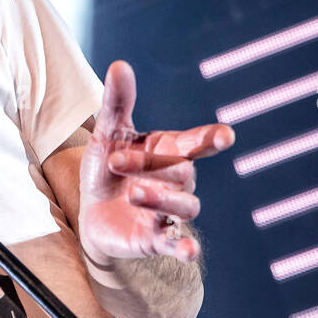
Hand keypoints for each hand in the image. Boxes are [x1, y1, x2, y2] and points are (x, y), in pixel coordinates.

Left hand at [77, 60, 235, 263]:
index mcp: (169, 151)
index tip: (225, 135)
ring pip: (186, 206)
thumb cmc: (108, 168)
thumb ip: (117, 104)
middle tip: (116, 160)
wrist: (92, 213)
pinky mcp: (158, 239)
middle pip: (181, 171)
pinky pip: (179, 244)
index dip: (211, 139)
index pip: (197, 142)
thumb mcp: (107, 135)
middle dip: (150, 166)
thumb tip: (120, 64)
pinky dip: (186, 248)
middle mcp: (177, 181)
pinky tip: (188, 252)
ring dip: (161, 199)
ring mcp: (170, 211)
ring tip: (134, 193)